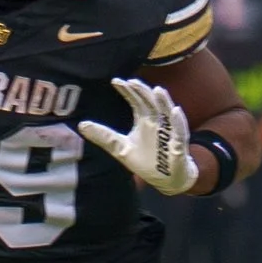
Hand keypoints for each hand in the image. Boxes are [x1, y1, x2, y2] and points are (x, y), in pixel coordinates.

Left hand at [78, 76, 196, 194]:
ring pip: (167, 113)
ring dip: (164, 101)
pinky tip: (175, 111)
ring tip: (158, 90)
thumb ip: (104, 136)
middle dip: (143, 92)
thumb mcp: (120, 148)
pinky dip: (179, 121)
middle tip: (132, 81)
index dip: (128, 91)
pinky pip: (180, 131)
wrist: (165, 181)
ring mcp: (169, 133)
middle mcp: (157, 123)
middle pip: (151, 102)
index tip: (116, 81)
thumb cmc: (146, 162)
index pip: (136, 101)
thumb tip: (81, 125)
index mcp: (144, 121)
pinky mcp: (178, 145)